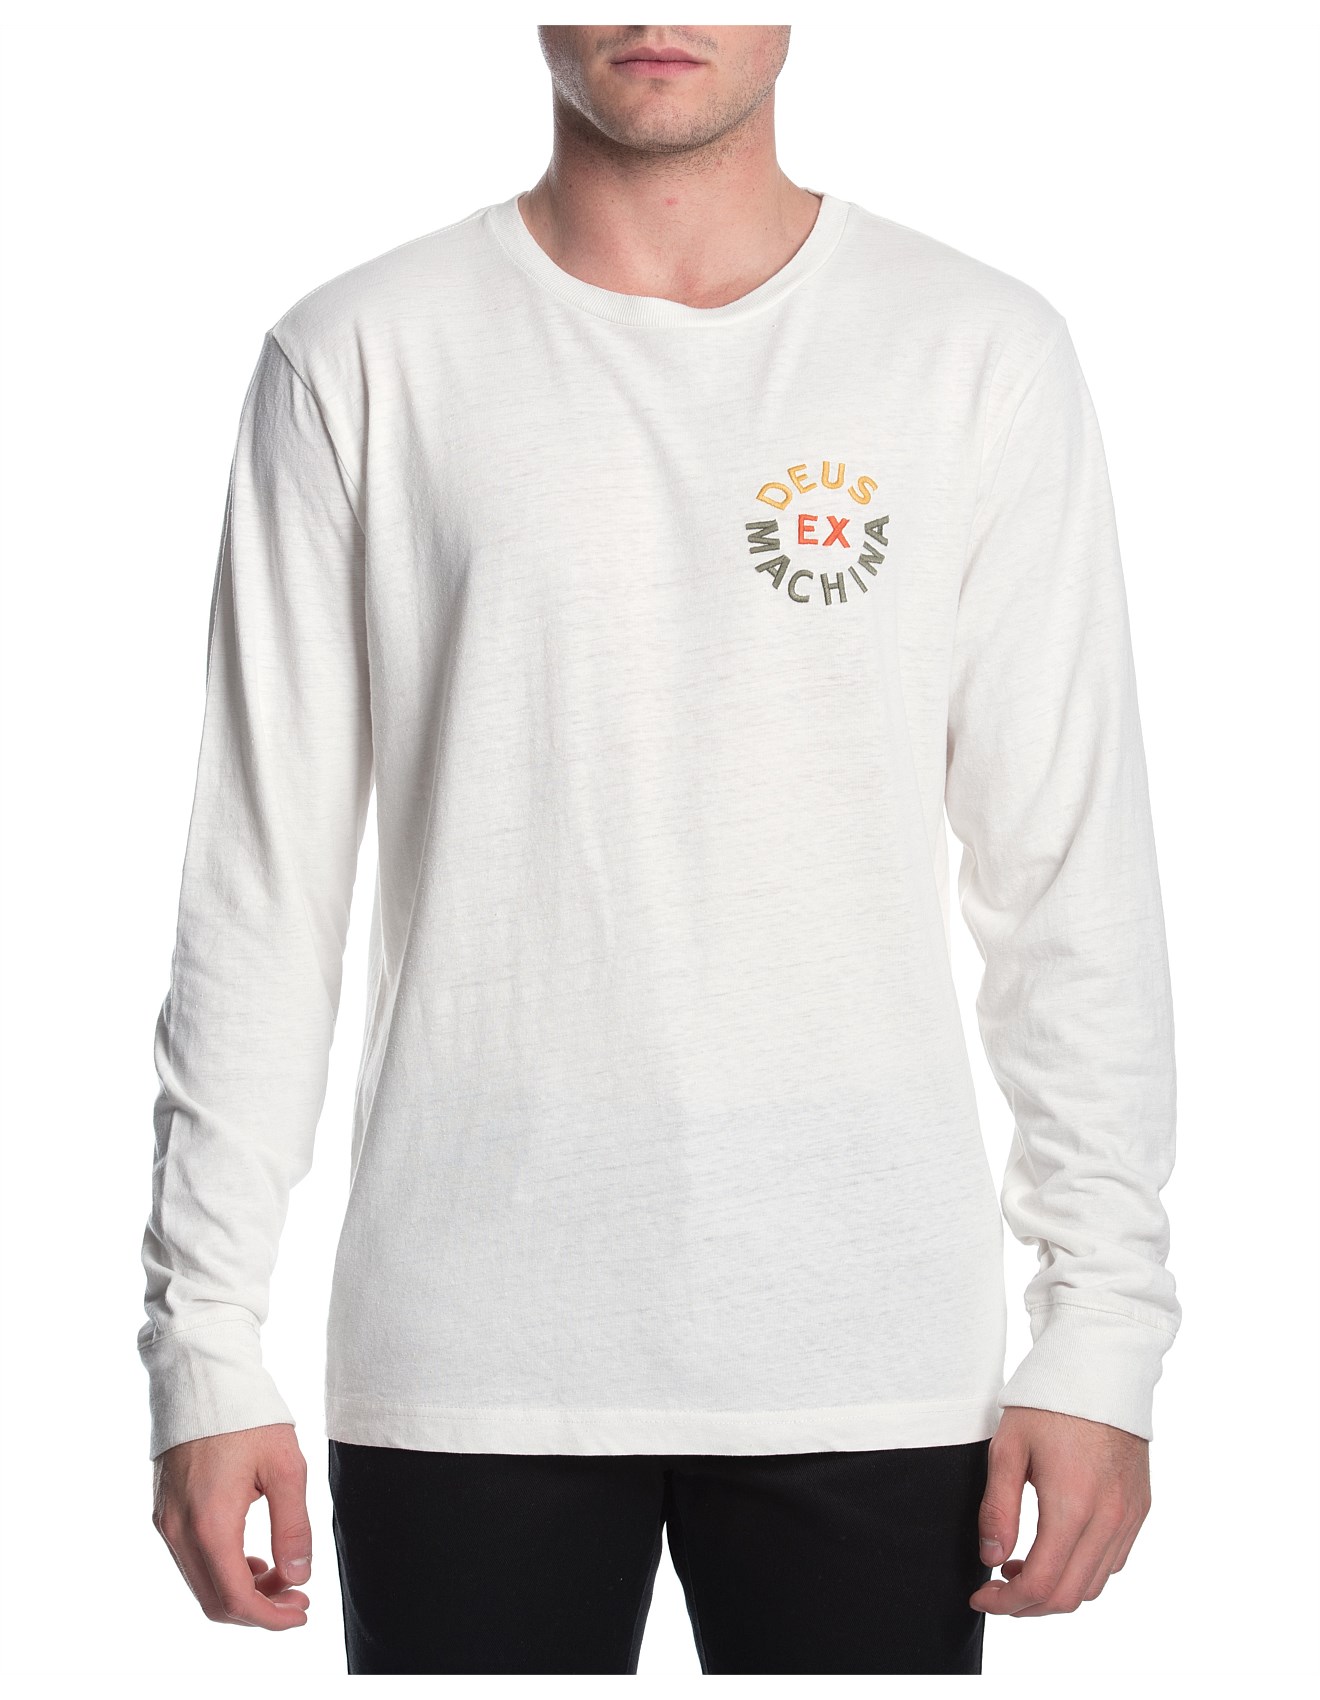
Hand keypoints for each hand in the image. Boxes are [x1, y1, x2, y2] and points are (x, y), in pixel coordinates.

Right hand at [151, 1422, 312, 1628]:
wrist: (202, 1376)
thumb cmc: (248, 1415)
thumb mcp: (286, 1467)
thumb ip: (293, 1526)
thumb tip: (299, 1576)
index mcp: (211, 1522)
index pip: (236, 1599)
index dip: (271, 1618)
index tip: (302, 1609)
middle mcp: (180, 1530)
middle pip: (215, 1602)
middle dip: (259, 1609)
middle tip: (297, 1595)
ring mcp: (167, 1522)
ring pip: (201, 1584)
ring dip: (241, 1590)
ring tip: (280, 1572)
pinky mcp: (164, 1512)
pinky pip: (190, 1561)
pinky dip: (221, 1570)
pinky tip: (251, 1556)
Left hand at [970, 1406, 1151, 1615]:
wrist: (1100, 1367)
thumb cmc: (1047, 1402)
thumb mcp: (1008, 1448)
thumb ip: (997, 1509)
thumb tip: (991, 1560)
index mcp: (1073, 1505)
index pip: (1041, 1584)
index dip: (1006, 1602)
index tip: (980, 1596)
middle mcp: (1109, 1519)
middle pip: (1069, 1597)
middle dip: (1027, 1606)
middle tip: (996, 1591)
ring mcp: (1129, 1516)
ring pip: (1094, 1585)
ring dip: (1056, 1591)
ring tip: (1021, 1567)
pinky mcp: (1139, 1508)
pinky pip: (1113, 1561)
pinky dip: (1082, 1571)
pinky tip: (1056, 1549)